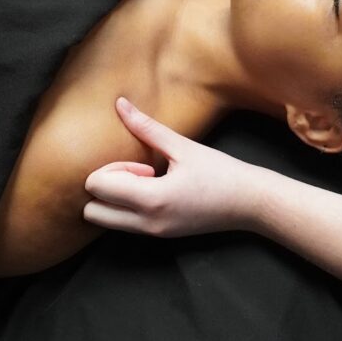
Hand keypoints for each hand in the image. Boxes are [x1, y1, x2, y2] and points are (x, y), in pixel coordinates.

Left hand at [84, 97, 265, 236]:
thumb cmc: (221, 172)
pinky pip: (125, 225)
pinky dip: (128, 208)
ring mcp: (153, 233)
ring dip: (116, 200)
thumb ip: (146, 128)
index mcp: (151, 199)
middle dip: (105, 188)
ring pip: (106, 221)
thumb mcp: (183, 147)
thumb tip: (120, 104)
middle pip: (91, 212)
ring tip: (147, 184)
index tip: (142, 163)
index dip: (111, 169)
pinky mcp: (160, 236)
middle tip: (135, 174)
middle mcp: (147, 223)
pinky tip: (155, 193)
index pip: (96, 188)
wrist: (250, 203)